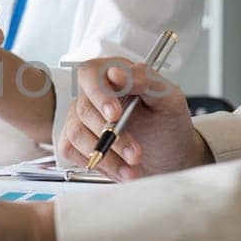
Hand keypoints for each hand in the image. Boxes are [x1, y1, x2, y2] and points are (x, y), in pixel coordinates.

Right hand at [58, 57, 205, 179]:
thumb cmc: (169, 125)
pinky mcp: (77, 142)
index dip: (99, 93)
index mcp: (116, 75)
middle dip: (111, 135)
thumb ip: (145, 80)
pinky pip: (69, 149)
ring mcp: (84, 118)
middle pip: (84, 108)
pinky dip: (95, 162)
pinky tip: (117, 167)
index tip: (114, 114)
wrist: (171, 158)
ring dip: (106, 154)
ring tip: (131, 165)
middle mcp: (96, 95)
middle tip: (134, 152)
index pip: (91, 73)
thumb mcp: (169, 99)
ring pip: (76, 132)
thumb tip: (116, 73)